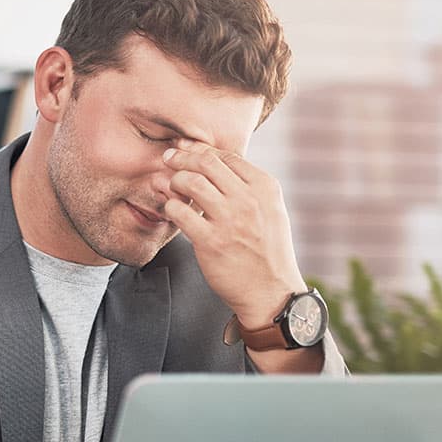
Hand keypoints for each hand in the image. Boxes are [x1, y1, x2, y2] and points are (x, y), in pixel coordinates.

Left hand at [162, 140, 306, 327]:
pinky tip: (170, 210)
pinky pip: (180, 212)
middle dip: (183, 157)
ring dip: (175, 180)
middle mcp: (248, 200)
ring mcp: (229, 220)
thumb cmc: (268, 251)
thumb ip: (249, 187)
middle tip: (169, 159)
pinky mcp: (211, 241)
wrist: (271, 291)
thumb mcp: (271, 211)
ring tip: (170, 186)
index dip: (201, 150)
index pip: (226, 156)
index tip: (187, 151)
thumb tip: (217, 164)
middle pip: (206, 162)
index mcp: (265, 188)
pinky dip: (170, 206)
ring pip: (191, 182)